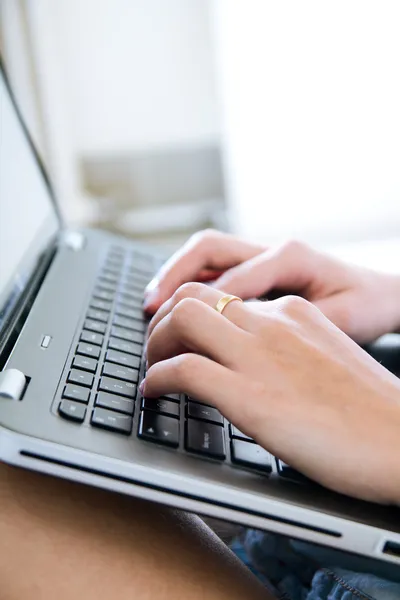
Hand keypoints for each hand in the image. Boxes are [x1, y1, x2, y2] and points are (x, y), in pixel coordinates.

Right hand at [144, 230, 399, 343]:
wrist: (383, 294)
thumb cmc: (365, 305)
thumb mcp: (340, 319)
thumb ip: (295, 321)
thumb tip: (244, 329)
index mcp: (290, 256)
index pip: (231, 279)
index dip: (198, 307)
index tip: (175, 336)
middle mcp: (272, 248)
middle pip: (208, 248)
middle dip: (173, 275)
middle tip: (150, 307)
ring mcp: (264, 254)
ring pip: (207, 253)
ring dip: (175, 274)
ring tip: (152, 304)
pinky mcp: (259, 267)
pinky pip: (216, 266)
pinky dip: (190, 281)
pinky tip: (177, 305)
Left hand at [144, 282, 399, 503]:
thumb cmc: (370, 411)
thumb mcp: (324, 356)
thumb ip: (286, 348)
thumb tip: (251, 362)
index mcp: (291, 312)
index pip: (223, 293)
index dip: (189, 311)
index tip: (180, 334)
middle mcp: (273, 323)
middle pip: (193, 293)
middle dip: (163, 319)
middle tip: (157, 348)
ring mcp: (260, 356)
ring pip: (181, 318)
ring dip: (155, 342)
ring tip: (153, 367)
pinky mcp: (251, 396)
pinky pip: (184, 371)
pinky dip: (158, 379)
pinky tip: (155, 393)